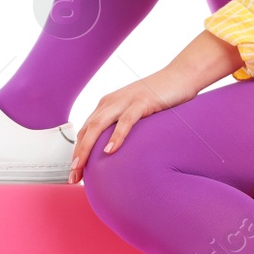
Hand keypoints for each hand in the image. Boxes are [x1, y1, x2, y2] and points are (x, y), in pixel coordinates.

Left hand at [68, 66, 191, 184]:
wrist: (181, 76)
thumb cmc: (160, 97)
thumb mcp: (136, 113)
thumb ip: (124, 126)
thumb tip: (117, 151)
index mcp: (107, 105)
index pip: (85, 131)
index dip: (78, 152)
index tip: (76, 172)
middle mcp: (111, 102)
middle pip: (86, 130)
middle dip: (78, 154)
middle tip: (73, 176)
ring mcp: (125, 100)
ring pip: (98, 126)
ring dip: (87, 148)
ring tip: (80, 166)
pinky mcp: (142, 101)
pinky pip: (126, 121)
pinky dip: (116, 136)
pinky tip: (109, 151)